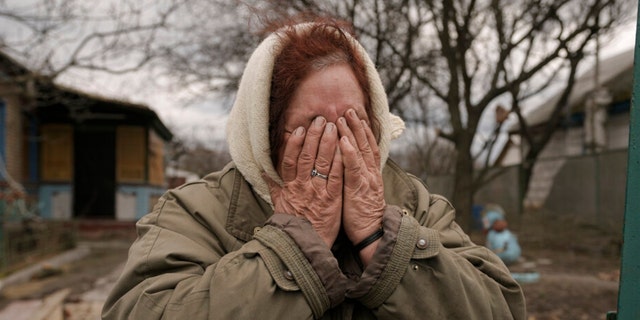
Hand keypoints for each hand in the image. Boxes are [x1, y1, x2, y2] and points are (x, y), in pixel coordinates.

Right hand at [266, 116, 343, 247]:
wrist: (305, 246)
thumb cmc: (294, 226)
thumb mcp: (279, 206)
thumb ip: (274, 188)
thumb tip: (264, 173)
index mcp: (289, 187)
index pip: (290, 160)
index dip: (295, 143)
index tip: (300, 129)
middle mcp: (302, 187)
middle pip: (307, 156)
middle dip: (314, 136)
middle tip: (321, 119)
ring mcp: (318, 192)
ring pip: (322, 163)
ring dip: (328, 143)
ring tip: (333, 126)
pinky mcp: (332, 199)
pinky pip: (336, 176)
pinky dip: (339, 161)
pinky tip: (344, 148)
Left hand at [337, 109, 385, 245]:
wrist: (371, 233)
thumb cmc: (361, 214)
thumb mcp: (359, 191)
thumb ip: (354, 176)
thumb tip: (345, 164)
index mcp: (370, 174)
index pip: (368, 147)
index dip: (362, 131)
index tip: (355, 116)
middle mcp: (370, 173)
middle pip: (365, 144)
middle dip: (356, 125)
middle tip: (347, 109)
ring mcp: (365, 179)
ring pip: (360, 151)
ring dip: (351, 133)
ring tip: (342, 118)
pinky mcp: (358, 188)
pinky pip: (353, 168)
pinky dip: (349, 153)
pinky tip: (343, 141)